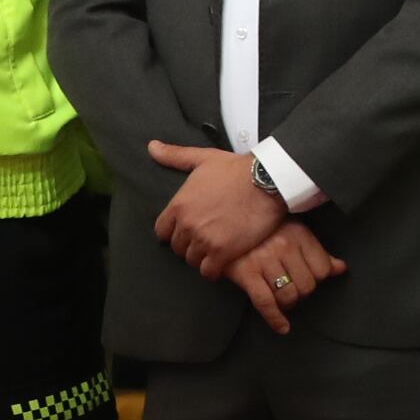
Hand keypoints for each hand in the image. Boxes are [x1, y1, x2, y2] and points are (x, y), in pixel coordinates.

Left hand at [147, 141, 286, 279]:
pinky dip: (213, 270)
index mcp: (179, 205)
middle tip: (203, 239)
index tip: (184, 231)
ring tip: (213, 250)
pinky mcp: (223, 253)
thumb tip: (152, 147)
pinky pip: (208, 272)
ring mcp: (204, 240)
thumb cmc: (236, 169)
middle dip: (188, 244)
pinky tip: (221, 261)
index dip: (172, 232)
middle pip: (177, 247)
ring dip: (201, 257)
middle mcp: (187, 225)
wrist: (266, 181)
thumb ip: (174, 156)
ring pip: (192, 260)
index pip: (161, 231)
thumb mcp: (202, 158)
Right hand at [229, 222, 347, 335]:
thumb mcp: (294, 233)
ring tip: (281, 297)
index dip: (316, 278)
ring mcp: (264, 260)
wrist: (224, 225)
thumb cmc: (263, 232)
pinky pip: (266, 302)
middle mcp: (284, 246)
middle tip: (291, 286)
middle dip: (301, 292)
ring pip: (289, 296)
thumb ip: (318, 253)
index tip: (306, 277)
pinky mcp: (246, 273)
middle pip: (307, 286)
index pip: (323, 269)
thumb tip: (341, 269)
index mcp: (298, 234)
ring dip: (288, 303)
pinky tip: (282, 327)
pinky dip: (275, 319)